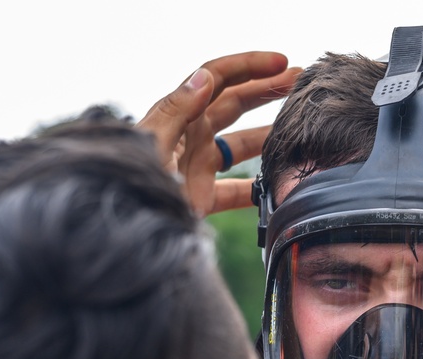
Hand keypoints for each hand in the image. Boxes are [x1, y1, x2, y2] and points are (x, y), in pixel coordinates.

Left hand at [136, 53, 300, 216]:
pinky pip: (238, 190)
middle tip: (301, 84)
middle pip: (235, 104)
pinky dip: (259, 188)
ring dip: (270, 133)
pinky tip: (280, 184)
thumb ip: (176, 110)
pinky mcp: (201, 198)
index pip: (217, 78)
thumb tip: (206, 76)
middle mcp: (190, 136)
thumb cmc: (128, 185)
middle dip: (268, 90)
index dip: (250, 66)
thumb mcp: (150, 144)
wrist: (121, 230)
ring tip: (301, 127)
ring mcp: (197, 167)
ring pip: (242, 145)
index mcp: (178, 115)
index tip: (282, 64)